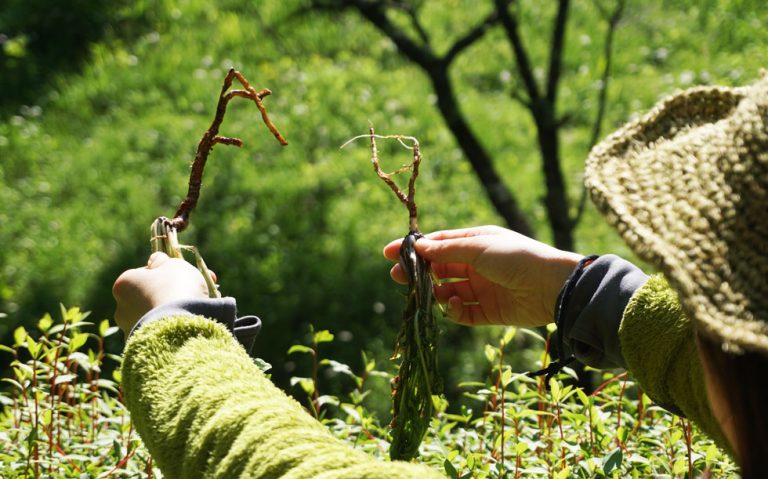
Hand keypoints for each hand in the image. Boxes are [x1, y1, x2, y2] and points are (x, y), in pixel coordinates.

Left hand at [112, 252, 213, 334]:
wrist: (181, 325)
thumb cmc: (176, 288)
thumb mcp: (174, 265)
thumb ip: (162, 260)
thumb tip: (154, 260)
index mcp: (123, 284)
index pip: (142, 276)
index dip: (163, 275)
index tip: (180, 278)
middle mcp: (120, 308)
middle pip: (146, 299)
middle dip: (164, 297)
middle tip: (188, 297)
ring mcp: (129, 331)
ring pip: (152, 319)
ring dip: (167, 316)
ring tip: (190, 315)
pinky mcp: (140, 349)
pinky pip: (157, 336)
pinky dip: (168, 332)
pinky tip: (184, 330)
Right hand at [383, 225, 581, 326]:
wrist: (552, 287)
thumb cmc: (516, 257)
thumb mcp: (478, 247)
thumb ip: (446, 250)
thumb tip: (418, 246)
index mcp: (475, 242)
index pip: (438, 244)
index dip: (414, 248)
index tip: (389, 253)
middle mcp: (476, 265)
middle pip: (438, 269)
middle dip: (418, 272)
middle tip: (398, 277)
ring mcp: (481, 289)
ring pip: (446, 291)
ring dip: (433, 292)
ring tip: (427, 293)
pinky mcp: (487, 312)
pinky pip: (460, 312)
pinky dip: (450, 310)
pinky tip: (449, 304)